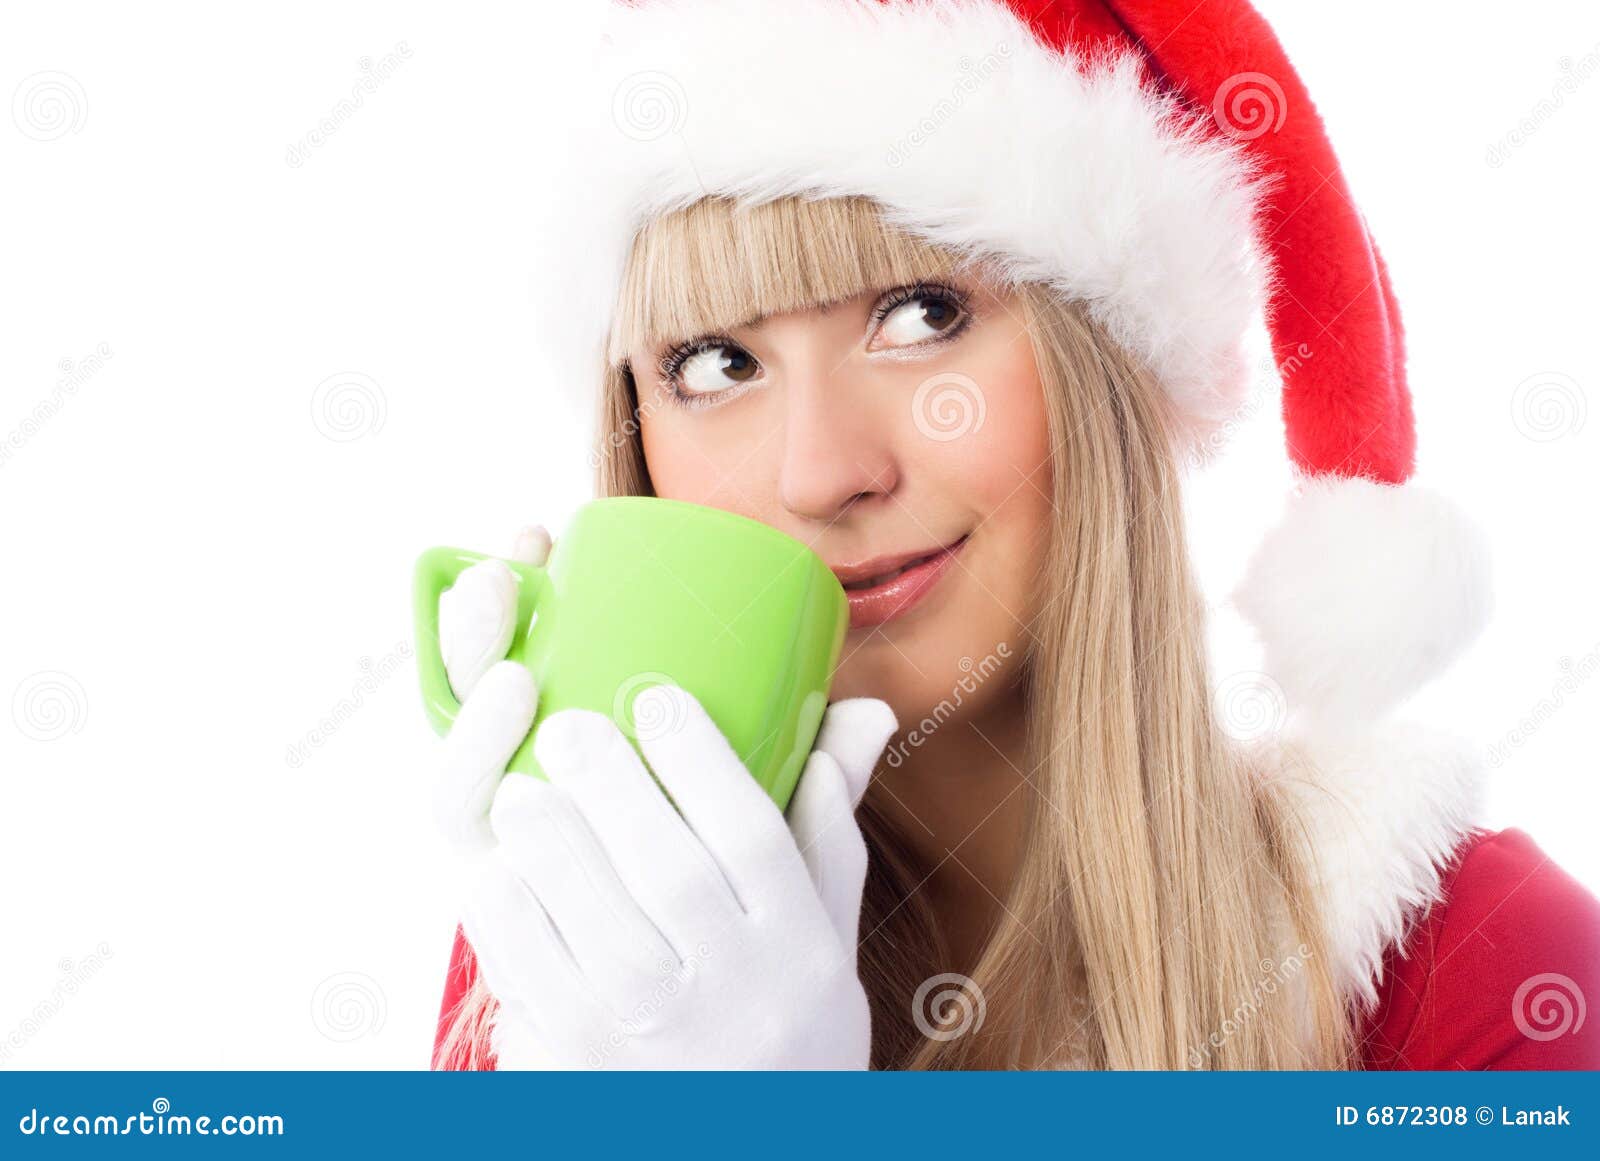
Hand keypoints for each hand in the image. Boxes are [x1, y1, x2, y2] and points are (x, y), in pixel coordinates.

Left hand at [431, 525, 897, 1067]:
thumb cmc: (790, 1044)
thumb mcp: (828, 946)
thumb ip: (828, 835)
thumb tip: (859, 719)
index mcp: (800, 952)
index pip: (753, 834)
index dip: (702, 758)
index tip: (659, 700)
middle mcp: (733, 993)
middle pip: (666, 867)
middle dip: (611, 784)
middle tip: (570, 728)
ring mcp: (653, 1035)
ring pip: (590, 917)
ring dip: (547, 842)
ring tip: (523, 794)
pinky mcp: (579, 1067)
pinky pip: (528, 975)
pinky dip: (505, 916)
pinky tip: (498, 873)